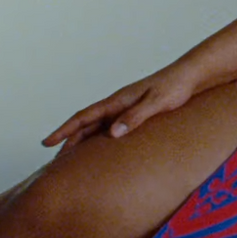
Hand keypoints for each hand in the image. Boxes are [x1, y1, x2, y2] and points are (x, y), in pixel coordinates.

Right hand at [41, 67, 200, 152]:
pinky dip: (100, 139)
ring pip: (97, 126)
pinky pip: (110, 127)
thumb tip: (112, 134)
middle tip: (54, 161)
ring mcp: (125, 108)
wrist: (190, 76)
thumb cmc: (175, 88)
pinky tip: (101, 150)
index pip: (84, 117)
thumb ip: (136, 117)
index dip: (64, 130)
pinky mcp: (135, 112)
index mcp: (118, 101)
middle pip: (85, 124)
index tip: (46, 142)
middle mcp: (118, 104)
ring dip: (83, 141)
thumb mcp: (156, 103)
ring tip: (71, 160)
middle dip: (68, 140)